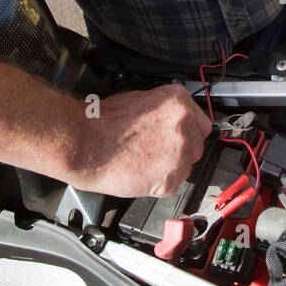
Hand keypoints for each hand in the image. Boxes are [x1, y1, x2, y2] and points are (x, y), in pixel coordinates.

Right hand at [68, 84, 212, 197]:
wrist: (84, 142)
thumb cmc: (102, 122)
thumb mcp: (139, 100)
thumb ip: (165, 112)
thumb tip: (173, 121)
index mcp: (177, 102)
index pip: (202, 124)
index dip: (188, 134)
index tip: (179, 140)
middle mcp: (183, 124)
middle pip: (196, 147)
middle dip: (179, 153)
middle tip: (154, 153)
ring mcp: (179, 151)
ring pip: (186, 168)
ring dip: (170, 169)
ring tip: (144, 163)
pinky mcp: (170, 177)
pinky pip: (172, 185)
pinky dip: (158, 185)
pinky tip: (140, 174)